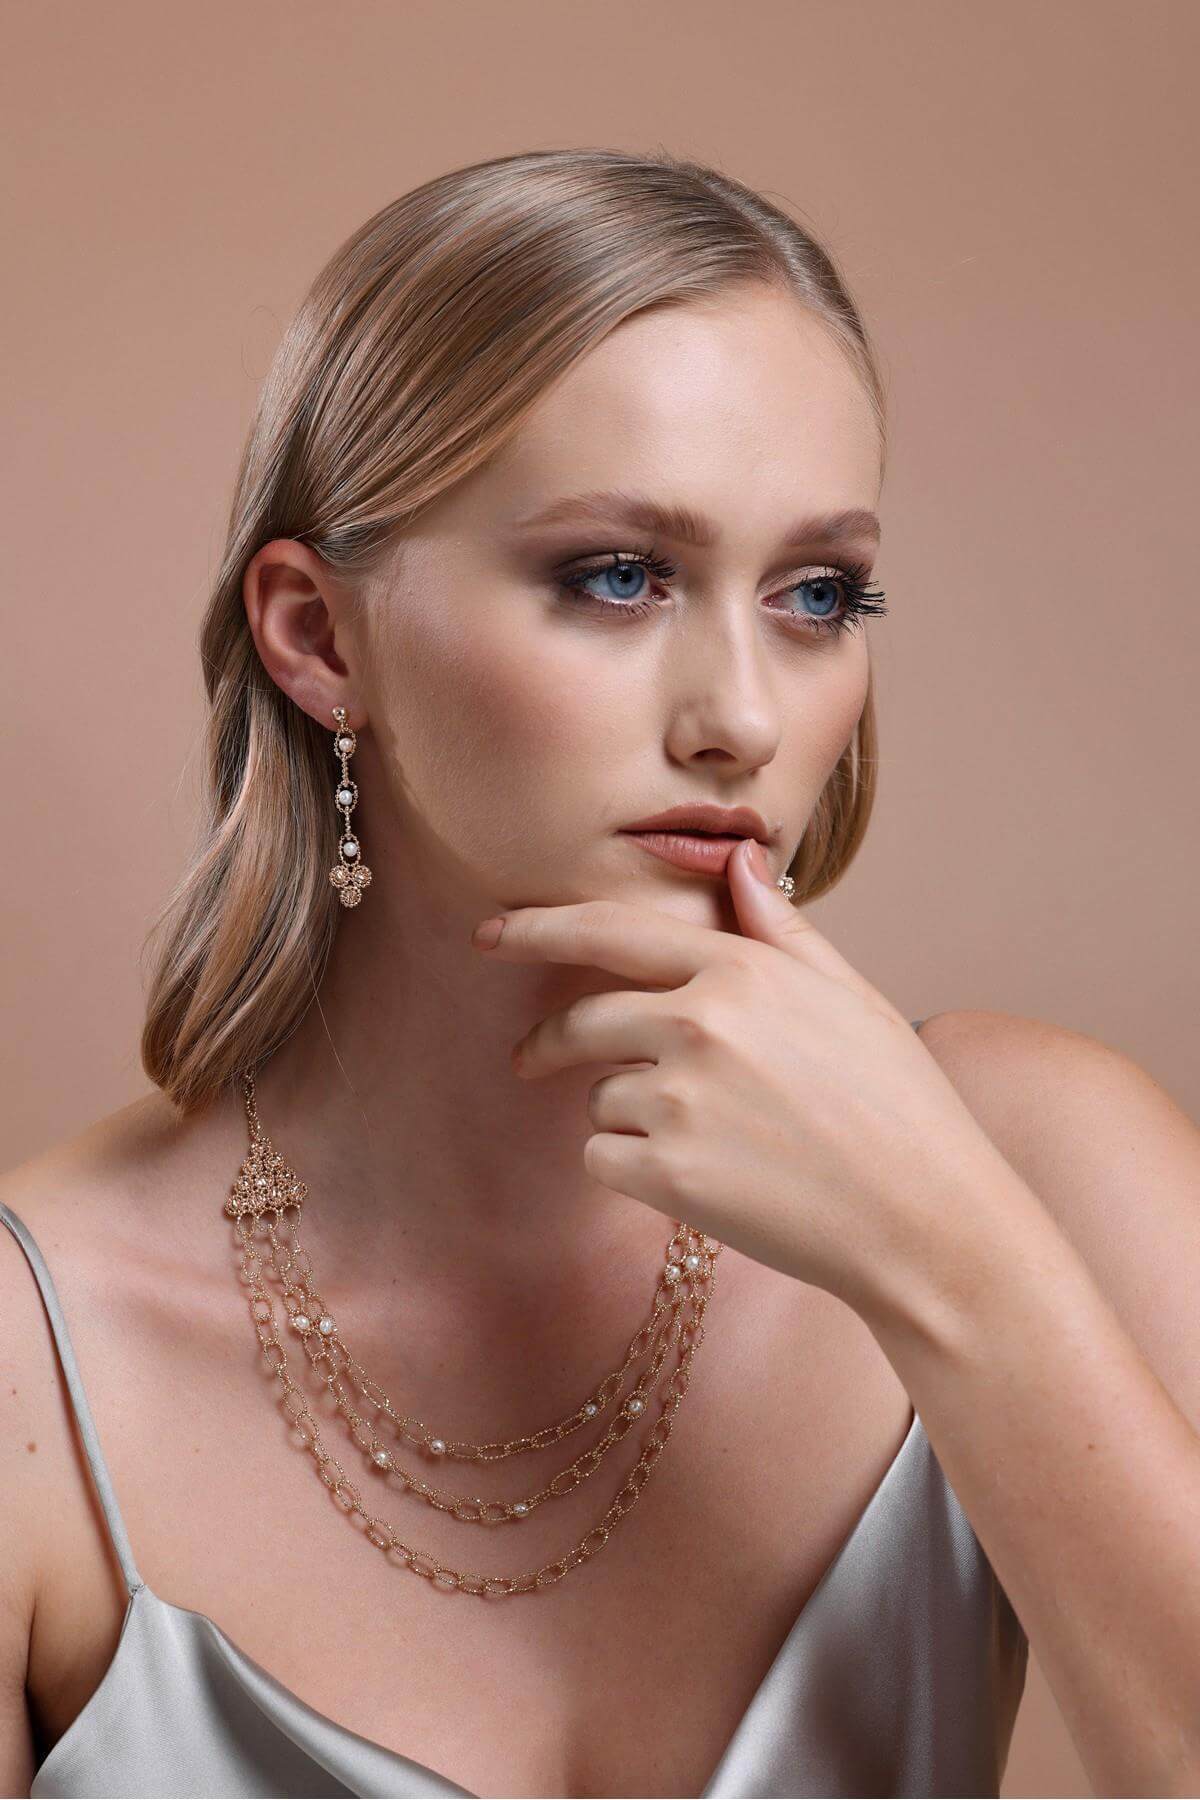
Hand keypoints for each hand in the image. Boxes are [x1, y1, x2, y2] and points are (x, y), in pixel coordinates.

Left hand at [470, 839, 1017, 1323]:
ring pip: (598, 1098)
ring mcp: (683, 1101)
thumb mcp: (848, 995)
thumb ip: (779, 926)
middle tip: (535, 1062)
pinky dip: (633, 1171)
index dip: (538, 928)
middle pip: (581, 1021)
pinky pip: (603, 1160)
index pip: (612, 930)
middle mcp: (702, 1023)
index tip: (490, 933)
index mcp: (742, 969)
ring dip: (626, 1117)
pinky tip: (700, 1181)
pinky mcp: (670, 1175)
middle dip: (550, 1043)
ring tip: (709, 1141)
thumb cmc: (898, 1104)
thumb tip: (742, 858)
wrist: (927, 1217)